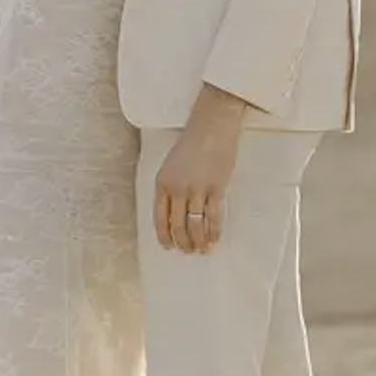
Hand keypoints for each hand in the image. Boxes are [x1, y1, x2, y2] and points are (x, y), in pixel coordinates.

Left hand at [154, 108, 245, 255]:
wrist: (212, 125)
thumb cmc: (192, 143)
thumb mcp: (172, 165)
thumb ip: (171, 188)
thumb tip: (176, 214)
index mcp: (162, 183)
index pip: (159, 218)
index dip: (164, 236)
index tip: (169, 247)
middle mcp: (177, 188)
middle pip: (177, 226)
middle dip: (182, 242)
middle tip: (188, 250)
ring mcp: (197, 189)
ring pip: (195, 226)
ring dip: (198, 241)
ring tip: (202, 250)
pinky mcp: (216, 188)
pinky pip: (214, 218)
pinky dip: (214, 233)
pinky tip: (215, 240)